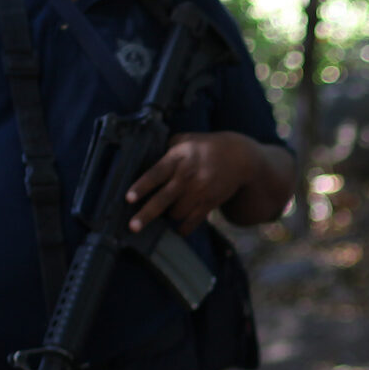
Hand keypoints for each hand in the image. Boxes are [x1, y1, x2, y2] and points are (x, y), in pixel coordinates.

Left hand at [125, 131, 259, 233]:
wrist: (239, 157)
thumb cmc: (205, 147)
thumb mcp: (185, 140)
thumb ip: (166, 149)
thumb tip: (145, 160)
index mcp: (178, 158)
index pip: (156, 174)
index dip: (142, 187)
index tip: (129, 198)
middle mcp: (187, 176)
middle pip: (163, 199)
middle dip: (147, 214)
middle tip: (133, 227)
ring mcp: (200, 191)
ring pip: (176, 213)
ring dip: (169, 215)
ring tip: (169, 209)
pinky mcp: (210, 202)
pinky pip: (193, 221)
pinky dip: (184, 228)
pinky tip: (179, 229)